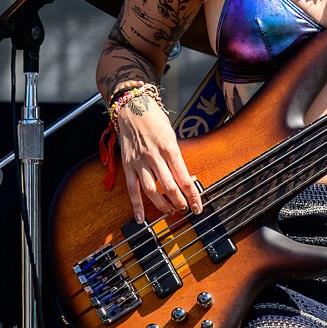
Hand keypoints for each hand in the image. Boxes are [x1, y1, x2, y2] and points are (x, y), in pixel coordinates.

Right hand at [114, 97, 203, 222]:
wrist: (133, 109)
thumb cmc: (155, 121)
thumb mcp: (172, 135)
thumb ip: (178, 157)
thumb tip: (188, 177)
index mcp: (170, 148)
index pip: (184, 177)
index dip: (192, 194)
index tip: (198, 206)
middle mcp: (155, 156)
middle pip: (169, 186)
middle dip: (180, 202)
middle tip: (186, 209)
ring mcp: (140, 162)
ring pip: (152, 190)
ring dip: (163, 205)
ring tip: (171, 211)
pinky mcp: (128, 166)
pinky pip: (133, 189)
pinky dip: (137, 206)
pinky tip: (141, 218)